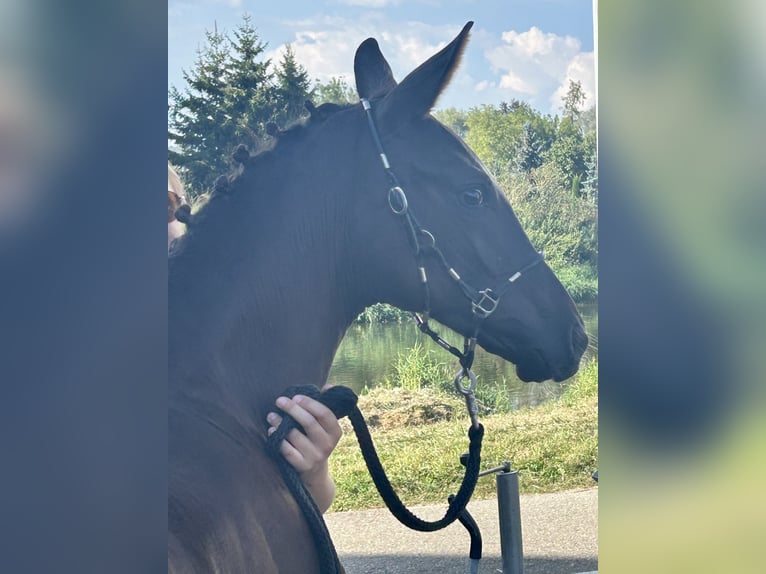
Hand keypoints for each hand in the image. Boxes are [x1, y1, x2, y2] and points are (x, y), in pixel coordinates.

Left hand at [267, 385, 341, 512]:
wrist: (314, 474)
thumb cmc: (317, 441)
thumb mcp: (326, 427)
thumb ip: (325, 406)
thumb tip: (328, 386)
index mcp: (335, 432)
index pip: (325, 414)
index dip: (310, 403)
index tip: (296, 397)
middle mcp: (327, 444)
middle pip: (309, 422)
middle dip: (292, 409)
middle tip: (279, 401)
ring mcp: (315, 456)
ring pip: (294, 435)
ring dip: (280, 423)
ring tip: (271, 415)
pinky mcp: (302, 466)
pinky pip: (286, 450)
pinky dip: (277, 438)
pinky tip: (272, 431)